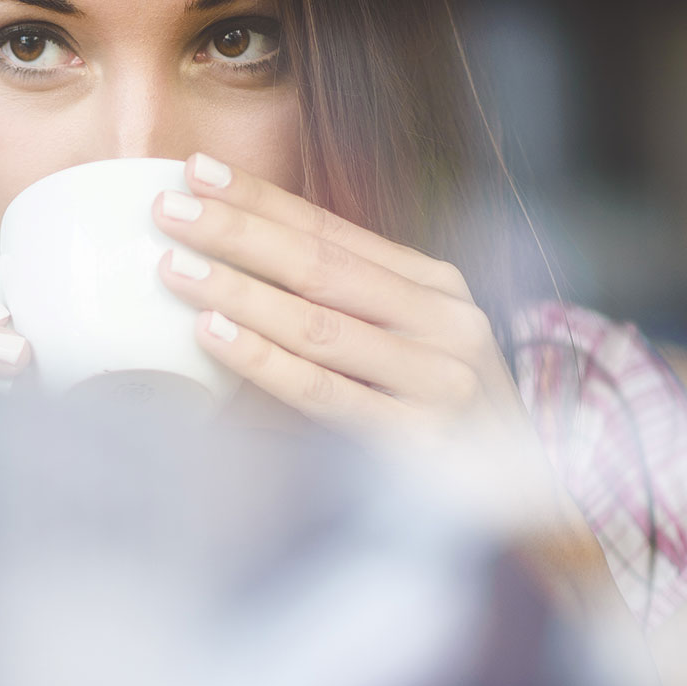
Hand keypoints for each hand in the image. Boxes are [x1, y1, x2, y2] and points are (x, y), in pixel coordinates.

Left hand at [151, 152, 661, 671]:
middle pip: (321, 265)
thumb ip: (332, 307)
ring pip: (318, 321)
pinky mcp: (422, 438)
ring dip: (239, 288)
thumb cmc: (426, 421)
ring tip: (174, 265)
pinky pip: (323, 390)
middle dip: (238, 231)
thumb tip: (225, 264)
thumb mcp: (395, 346)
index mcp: (435, 287)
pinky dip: (262, 358)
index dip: (262, 198)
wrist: (518, 515)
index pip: (332, 231)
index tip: (196, 170)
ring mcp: (441, 379)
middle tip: (168, 209)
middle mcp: (446, 321)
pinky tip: (212, 332)